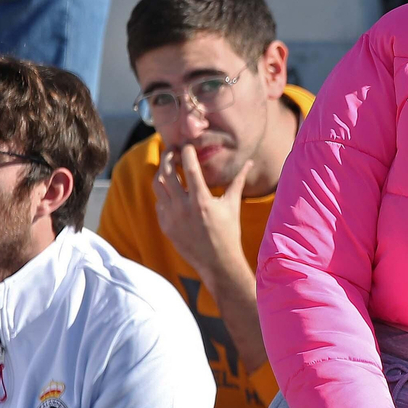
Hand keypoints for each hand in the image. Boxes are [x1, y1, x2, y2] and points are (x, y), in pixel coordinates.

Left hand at [153, 147, 252, 287]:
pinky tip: (171, 188)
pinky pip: (159, 202)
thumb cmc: (229, 232)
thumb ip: (238, 180)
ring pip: (157, 186)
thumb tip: (250, 162)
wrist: (217, 262)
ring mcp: (171, 217)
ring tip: (168, 166)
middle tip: (172, 150)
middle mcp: (183, 207)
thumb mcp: (233, 205)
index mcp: (202, 200)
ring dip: (161, 172)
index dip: (186, 152)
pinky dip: (163, 192)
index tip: (187, 144)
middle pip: (166, 173)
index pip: (189, 167)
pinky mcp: (165, 226)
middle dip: (167, 157)